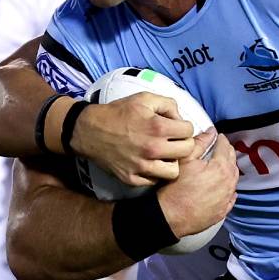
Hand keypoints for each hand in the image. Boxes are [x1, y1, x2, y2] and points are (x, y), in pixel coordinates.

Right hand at [74, 94, 193, 188]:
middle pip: (187, 151)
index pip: (189, 131)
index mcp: (157, 127)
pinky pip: (154, 181)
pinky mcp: (132, 179)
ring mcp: (142, 166)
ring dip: (171, 162)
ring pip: (174, 172)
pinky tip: (149, 163)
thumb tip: (181, 118)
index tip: (176, 127)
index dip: (184, 127)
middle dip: (182, 143)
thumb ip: (168, 104)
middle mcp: (152, 149)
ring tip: (163, 155)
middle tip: (172, 141)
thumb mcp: (144, 98)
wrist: (89, 130)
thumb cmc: (118, 113)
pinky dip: (154, 173)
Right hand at [155, 130, 237, 238]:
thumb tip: (211, 132)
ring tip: (223, 164)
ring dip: (230, 169)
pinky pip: (231, 196)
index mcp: (220, 167)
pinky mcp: (223, 210)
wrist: (172, 216)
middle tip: (222, 148)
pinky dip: (229, 188)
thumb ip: (200, 143)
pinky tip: (225, 186)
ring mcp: (227, 198)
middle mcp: (228, 182)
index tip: (218, 137)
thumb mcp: (185, 159)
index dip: (221, 140)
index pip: (225, 147)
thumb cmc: (176, 188)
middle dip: (228, 153)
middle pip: (232, 162)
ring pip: (234, 179)